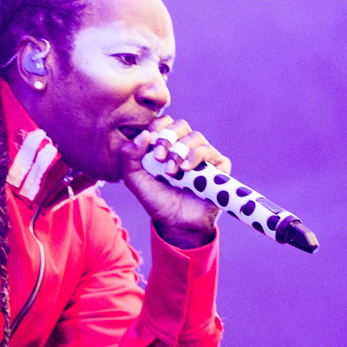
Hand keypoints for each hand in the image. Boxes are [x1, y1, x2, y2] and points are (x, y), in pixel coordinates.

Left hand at [118, 116, 230, 248]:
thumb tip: (143, 134)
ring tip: (171, 171)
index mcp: (166, 145)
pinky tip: (186, 170)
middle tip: (158, 156)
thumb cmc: (156, 200)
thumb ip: (129, 156)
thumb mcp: (135, 179)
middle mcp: (185, 147)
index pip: (164, 122)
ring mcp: (203, 156)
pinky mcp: (218, 167)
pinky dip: (196, 156)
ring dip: (180, 151)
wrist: (175, 224)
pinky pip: (210, 152)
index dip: (157, 127)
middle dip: (167, 137)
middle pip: (181, 125)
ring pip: (195, 137)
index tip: (149, 146)